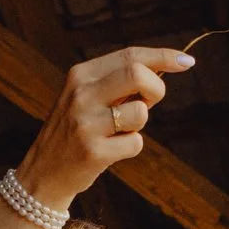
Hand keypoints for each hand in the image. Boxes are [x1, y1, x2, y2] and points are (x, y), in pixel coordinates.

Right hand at [16, 47, 195, 210]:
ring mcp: (86, 123)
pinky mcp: (93, 152)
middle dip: (155, 89)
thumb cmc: (75, 131)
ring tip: (118, 131)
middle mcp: (81, 94)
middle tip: (148, 105)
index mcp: (80, 74)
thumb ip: (118, 82)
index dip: (162, 57)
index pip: (129, 55)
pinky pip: (135, 144)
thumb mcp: (87, 97)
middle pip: (137, 74)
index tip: (186, 61)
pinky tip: (110, 151)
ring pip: (140, 113)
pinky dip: (131, 147)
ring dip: (139, 124)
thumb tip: (164, 69)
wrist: (43, 172)